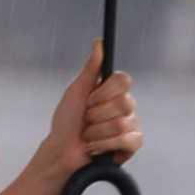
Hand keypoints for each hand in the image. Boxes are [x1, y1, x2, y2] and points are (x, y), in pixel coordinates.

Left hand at [12, 46, 141, 194]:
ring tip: (88, 137)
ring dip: (97, 133)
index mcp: (113, 91)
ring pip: (122, 124)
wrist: (62, 152)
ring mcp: (131, 125)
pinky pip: (128, 140)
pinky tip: (96, 149)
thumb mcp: (76, 91)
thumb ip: (91, 69)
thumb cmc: (66, 122)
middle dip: (97, 115)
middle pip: (125, 103)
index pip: (124, 80)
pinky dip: (106, 145)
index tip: (88, 100)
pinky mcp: (132, 145)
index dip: (104, 93)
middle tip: (86, 121)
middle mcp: (125, 106)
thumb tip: (99, 42)